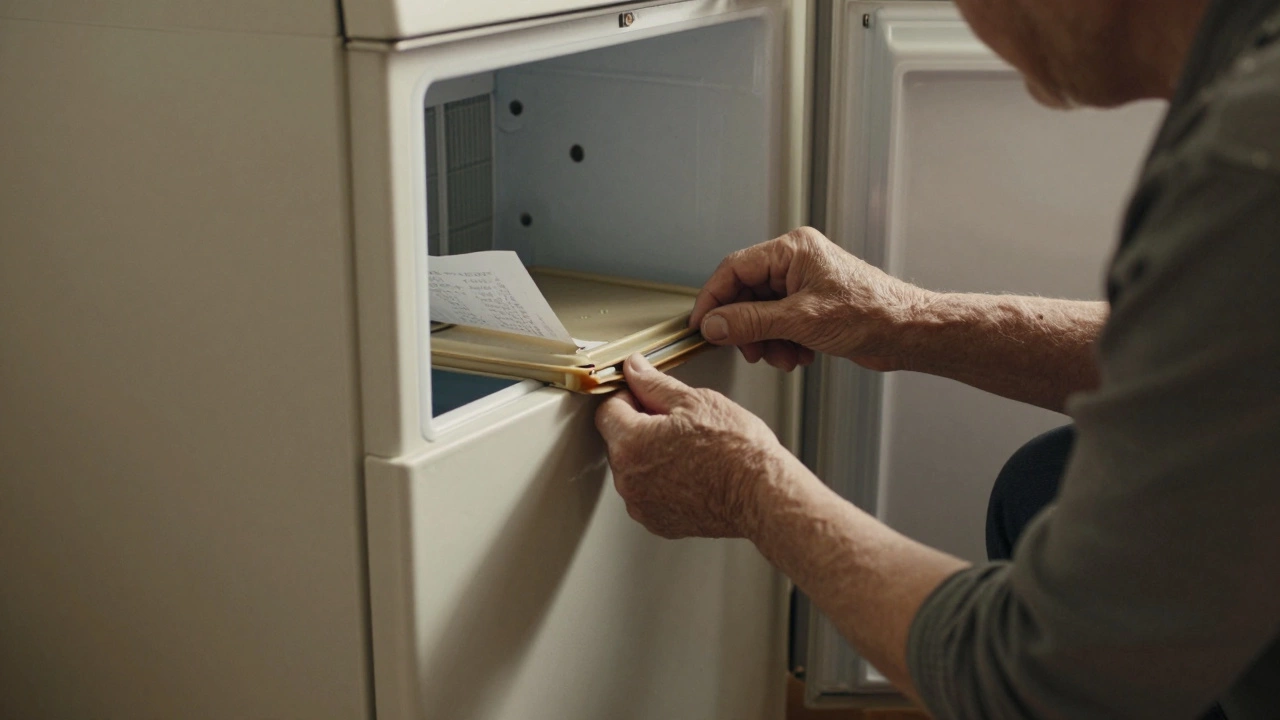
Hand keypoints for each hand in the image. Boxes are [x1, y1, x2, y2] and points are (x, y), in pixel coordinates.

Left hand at [594, 353, 795, 539]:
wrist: (763, 494)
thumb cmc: (737, 449)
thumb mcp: (695, 401)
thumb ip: (654, 384)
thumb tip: (634, 368)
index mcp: (631, 444)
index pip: (607, 410)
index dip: (629, 397)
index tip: (650, 397)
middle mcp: (628, 480)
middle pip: (620, 441)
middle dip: (642, 427)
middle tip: (681, 424)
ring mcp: (642, 505)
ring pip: (635, 468)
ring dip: (652, 456)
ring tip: (692, 451)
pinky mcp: (659, 523)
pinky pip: (650, 494)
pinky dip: (664, 483)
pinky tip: (693, 473)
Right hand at [690, 227, 932, 371]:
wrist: (908, 332)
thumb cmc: (869, 314)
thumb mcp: (798, 321)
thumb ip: (749, 322)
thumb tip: (713, 325)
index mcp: (791, 250)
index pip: (734, 269)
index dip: (713, 299)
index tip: (701, 326)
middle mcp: (795, 262)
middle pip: (746, 293)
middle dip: (746, 327)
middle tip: (749, 350)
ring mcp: (804, 283)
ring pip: (762, 312)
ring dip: (767, 340)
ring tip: (783, 357)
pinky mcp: (812, 304)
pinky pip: (780, 322)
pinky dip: (783, 342)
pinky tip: (799, 355)